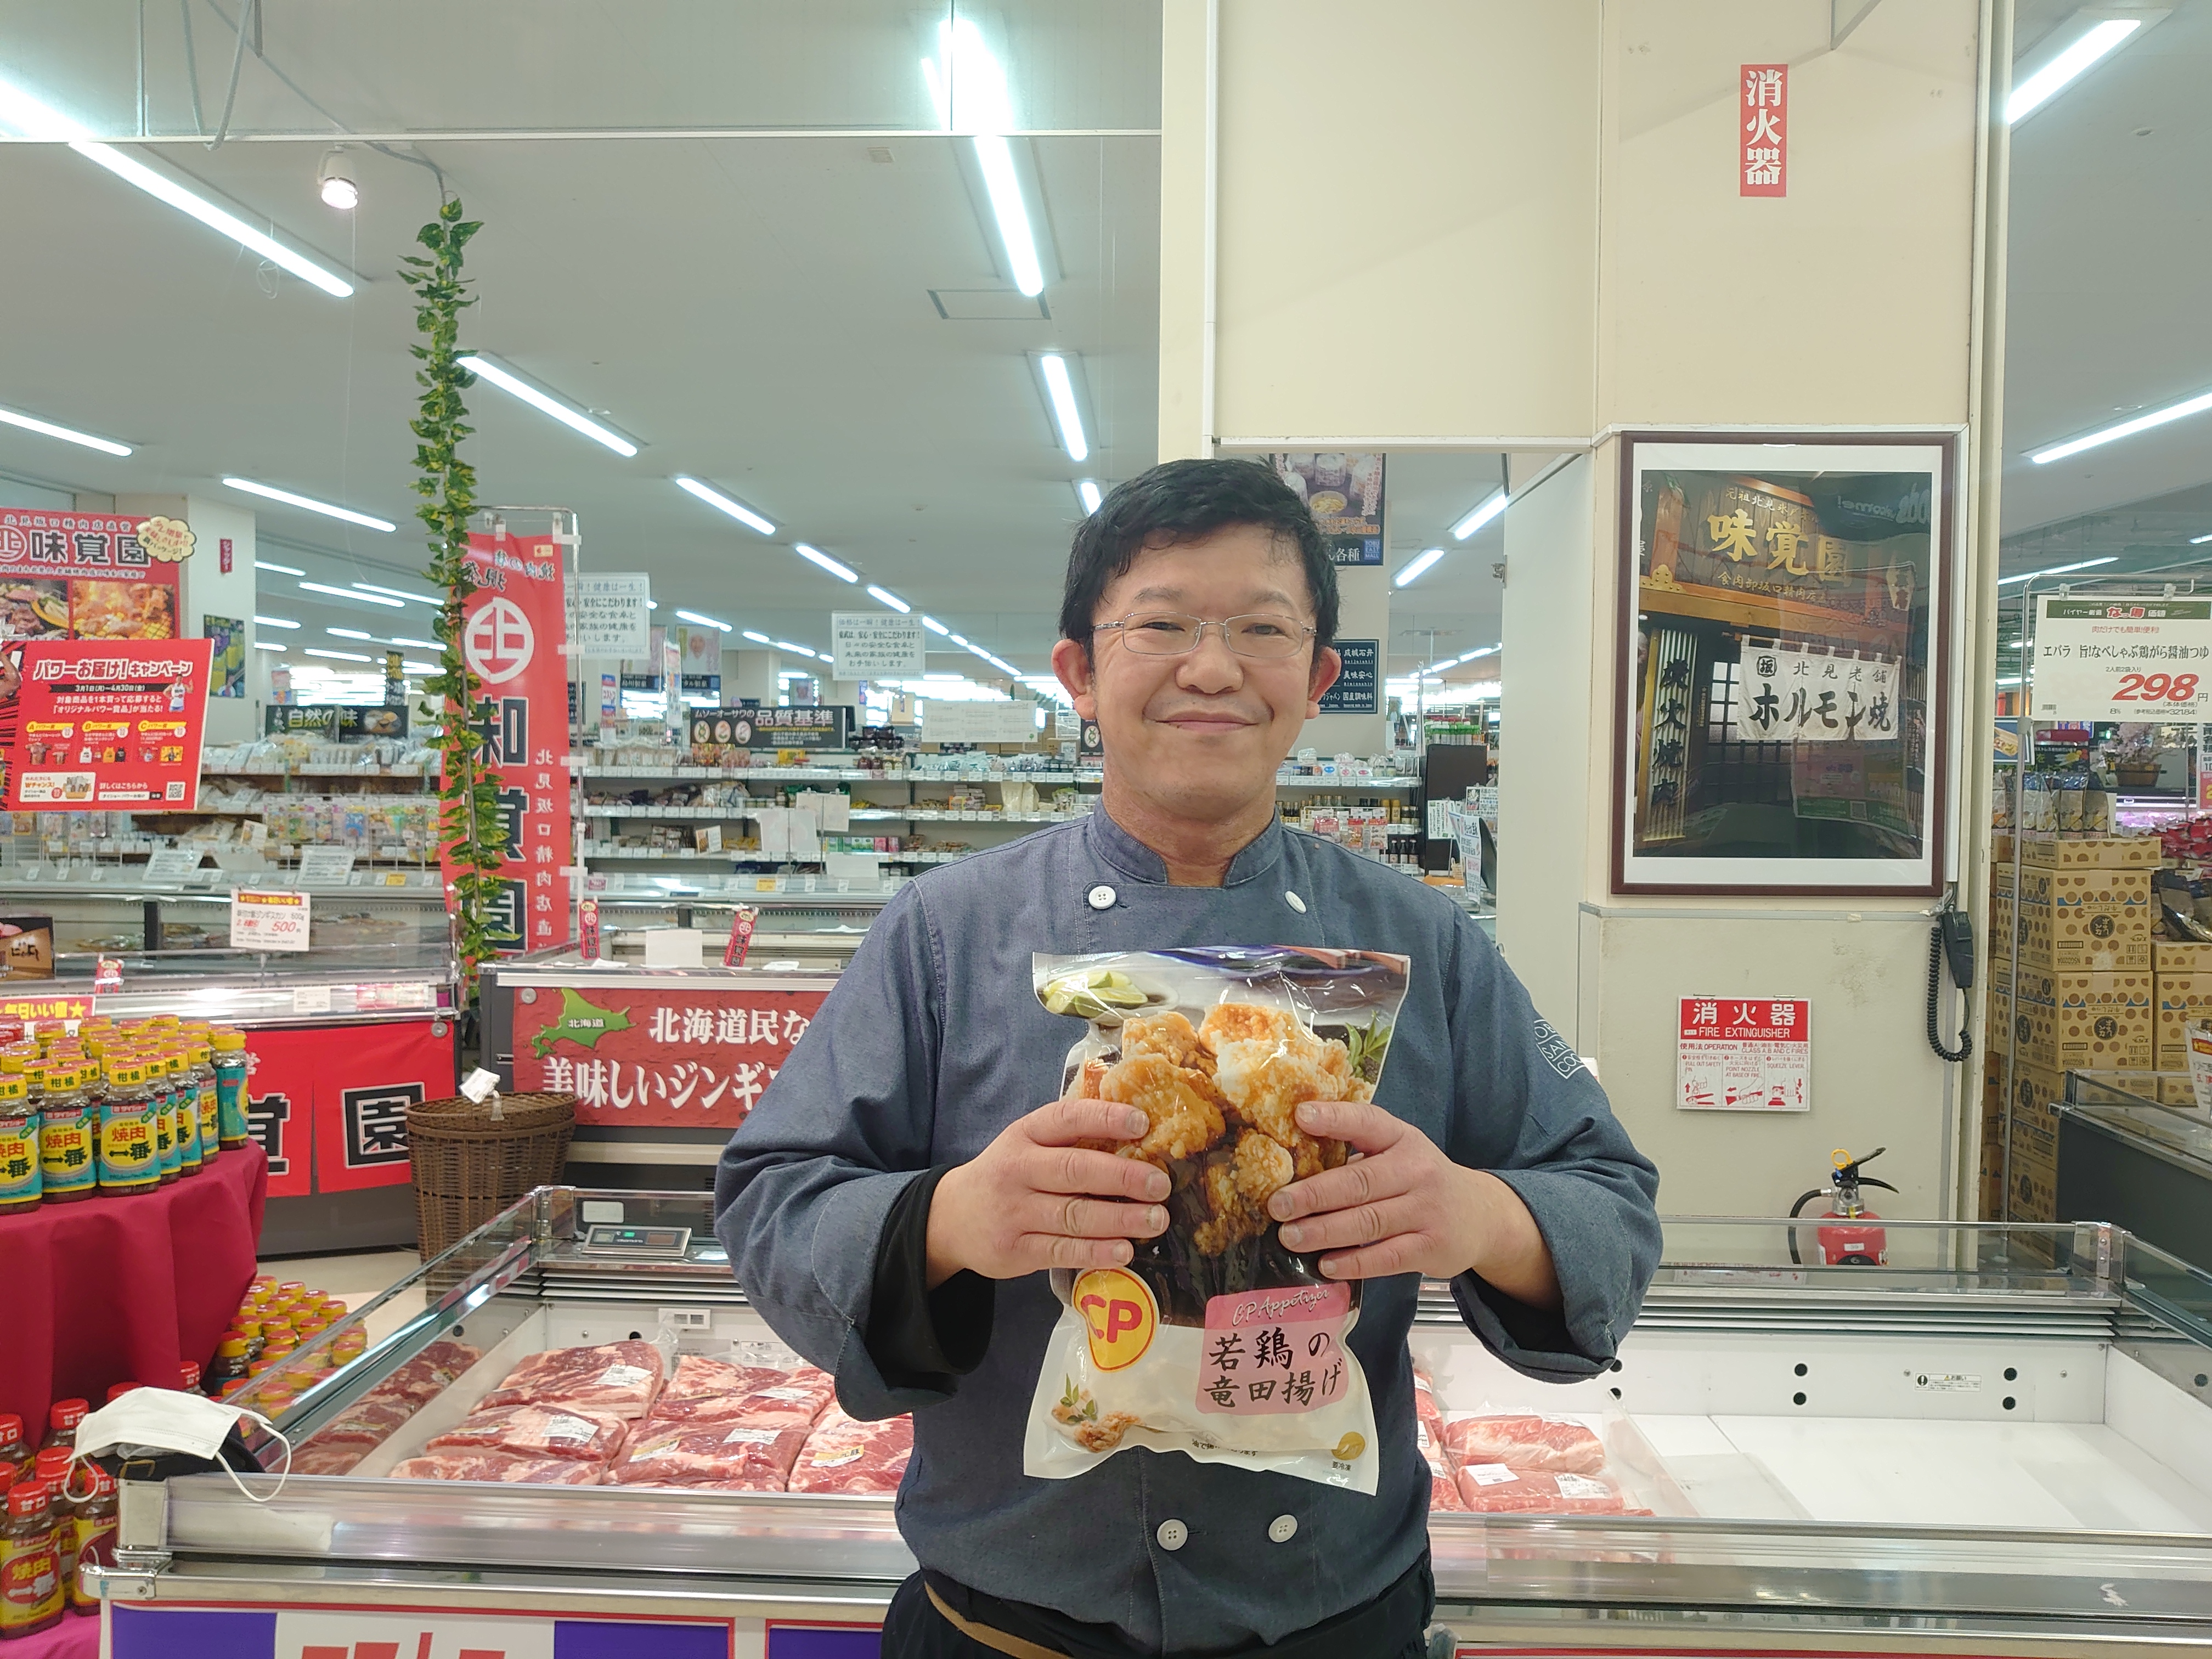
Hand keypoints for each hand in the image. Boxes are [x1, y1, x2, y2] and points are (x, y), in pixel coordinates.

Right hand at [925, 1099, 1170, 1286]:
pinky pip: (1061, 1250)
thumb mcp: (1028, 1145)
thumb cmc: (1009, 1174)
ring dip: (1119, 1218)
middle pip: (1074, 1170)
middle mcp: (1017, 1169)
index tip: (1143, 1123)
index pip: (1066, 1119)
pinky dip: (1095, 1251)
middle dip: (1122, 1177)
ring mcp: (1014, 1211)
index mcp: (1025, 1134)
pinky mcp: (1014, 1249)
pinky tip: (1124, 1251)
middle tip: (1160, 1184)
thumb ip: (1071, 1140)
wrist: (951, 1218)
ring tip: (1156, 1220)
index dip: (1105, 1118)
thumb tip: (1139, 1137)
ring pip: (1072, 1214)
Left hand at [1266, 1101, 1560, 1307]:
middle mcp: (1417, 1170)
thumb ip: (1357, 1153)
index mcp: (1402, 1139)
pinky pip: (1387, 1257)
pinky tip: (1326, 1265)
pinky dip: (1354, 1263)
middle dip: (1314, 1194)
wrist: (1481, 1216)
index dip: (1335, 1118)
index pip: (1368, 1122)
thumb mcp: (1398, 1154)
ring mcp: (1427, 1210)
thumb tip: (1291, 1165)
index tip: (1300, 1117)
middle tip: (1277, 1205)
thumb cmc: (1419, 1180)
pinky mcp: (1432, 1247)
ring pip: (1369, 1222)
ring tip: (1290, 1237)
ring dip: (1325, 1231)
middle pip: (1359, 1182)